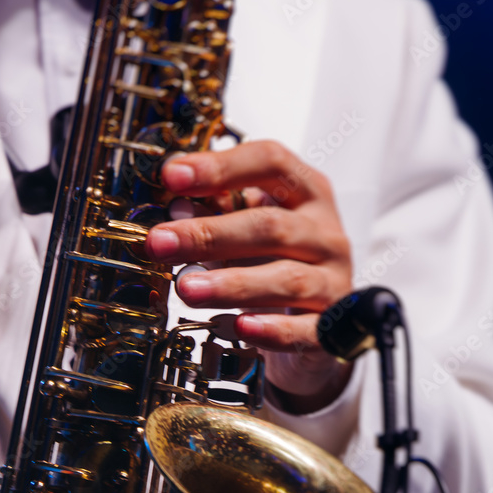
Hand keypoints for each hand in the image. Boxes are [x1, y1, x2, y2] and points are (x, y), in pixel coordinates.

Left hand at [145, 140, 353, 413]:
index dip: (221, 167)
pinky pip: (302, 328)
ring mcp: (332, 281)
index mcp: (307, 194)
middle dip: (209, 234)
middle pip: (270, 226)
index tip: (172, 177)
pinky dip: (271, 329)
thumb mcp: (249, 231)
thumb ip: (217, 215)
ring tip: (187, 289)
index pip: (270, 163)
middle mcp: (325, 233)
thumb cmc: (276, 264)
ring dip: (231, 284)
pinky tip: (242, 328)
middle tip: (160, 243)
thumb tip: (175, 209)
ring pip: (285, 279)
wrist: (314, 322)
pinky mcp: (329, 328)